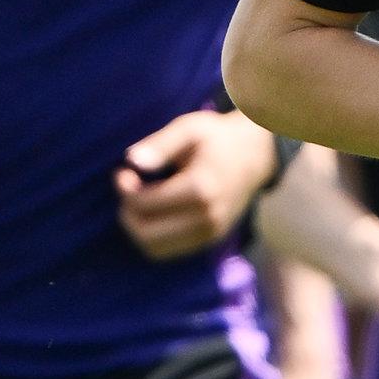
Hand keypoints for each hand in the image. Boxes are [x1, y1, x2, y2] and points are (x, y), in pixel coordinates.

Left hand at [117, 110, 277, 261]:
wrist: (255, 156)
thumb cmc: (217, 138)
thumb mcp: (189, 128)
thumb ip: (160, 144)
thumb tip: (131, 160)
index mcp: (201, 188)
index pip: (146, 204)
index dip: (124, 189)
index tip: (123, 171)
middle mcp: (208, 217)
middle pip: (147, 234)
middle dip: (127, 214)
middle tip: (128, 190)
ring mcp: (211, 233)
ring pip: (156, 249)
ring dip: (137, 228)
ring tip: (139, 202)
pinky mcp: (210, 240)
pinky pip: (170, 251)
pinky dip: (152, 236)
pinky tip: (154, 211)